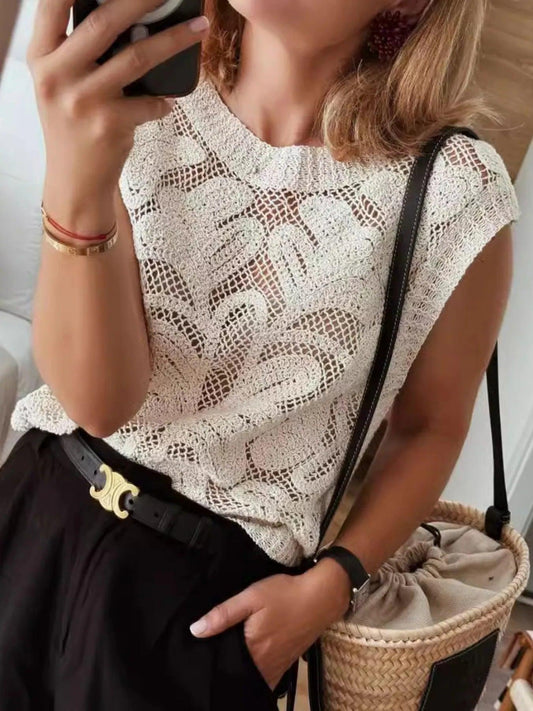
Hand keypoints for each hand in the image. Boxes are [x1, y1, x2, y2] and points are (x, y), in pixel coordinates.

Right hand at [26, 0, 209, 232]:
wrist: (76, 179)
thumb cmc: (72, 124)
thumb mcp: (60, 82)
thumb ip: (77, 50)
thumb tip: (125, 13)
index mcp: (42, 56)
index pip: (54, 2)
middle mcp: (57, 74)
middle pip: (104, 21)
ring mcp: (84, 100)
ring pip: (136, 57)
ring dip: (174, 40)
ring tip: (199, 28)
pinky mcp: (109, 124)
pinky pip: (150, 102)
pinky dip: (163, 101)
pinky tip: (165, 102)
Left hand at [189, 558, 351, 690]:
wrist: (322, 596)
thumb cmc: (285, 595)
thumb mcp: (251, 597)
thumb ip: (224, 614)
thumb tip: (195, 631)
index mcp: (253, 650)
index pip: (224, 666)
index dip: (211, 662)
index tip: (199, 655)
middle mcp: (265, 665)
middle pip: (239, 675)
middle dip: (225, 669)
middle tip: (211, 655)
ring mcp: (278, 666)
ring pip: (253, 679)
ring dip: (241, 672)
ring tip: (227, 657)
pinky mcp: (287, 663)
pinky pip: (266, 676)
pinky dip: (256, 672)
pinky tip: (249, 659)